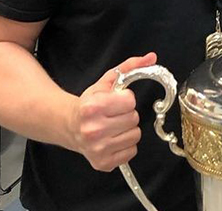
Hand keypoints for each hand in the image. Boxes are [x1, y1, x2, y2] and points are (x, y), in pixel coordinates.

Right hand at [70, 52, 156, 171]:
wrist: (69, 126)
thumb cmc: (89, 104)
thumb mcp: (106, 83)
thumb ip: (129, 68)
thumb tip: (151, 57)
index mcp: (93, 108)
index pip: (130, 102)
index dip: (125, 100)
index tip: (115, 101)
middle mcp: (93, 130)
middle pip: (134, 119)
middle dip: (127, 114)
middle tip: (113, 115)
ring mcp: (98, 149)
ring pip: (135, 135)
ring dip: (127, 130)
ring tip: (112, 127)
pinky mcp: (103, 163)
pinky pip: (131, 151)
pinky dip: (125, 145)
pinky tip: (112, 139)